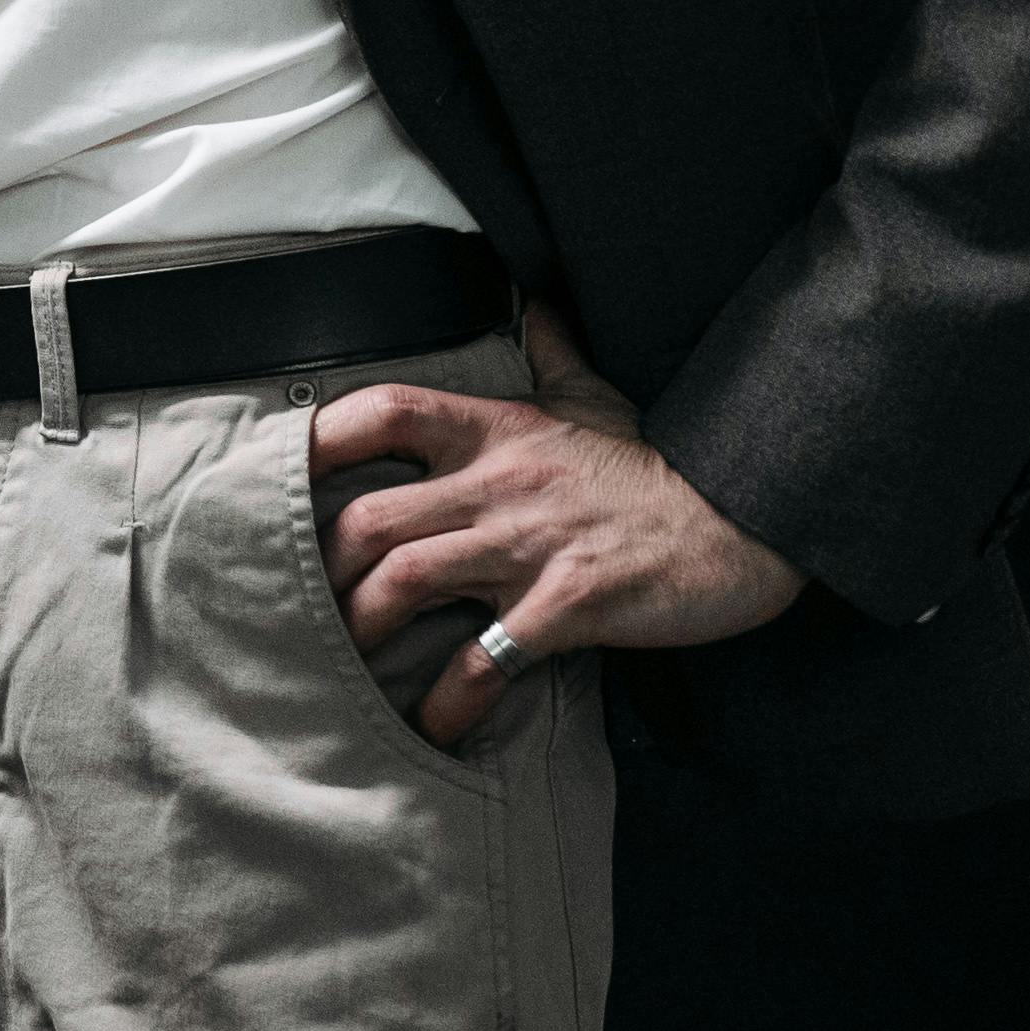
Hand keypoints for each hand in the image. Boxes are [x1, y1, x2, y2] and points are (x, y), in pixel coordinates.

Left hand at [314, 303, 808, 746]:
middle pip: (367, 516)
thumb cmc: (663, 467)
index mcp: (497, 430)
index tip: (280, 477)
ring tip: (347, 663)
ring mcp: (530, 546)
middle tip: (306, 604)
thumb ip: (554, 356)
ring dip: (362, 629)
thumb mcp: (598, 400)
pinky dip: (449, 698)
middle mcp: (498, 484)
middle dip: (322, 568)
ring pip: (405, 581)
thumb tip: (536, 303)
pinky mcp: (568, 606)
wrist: (750, 519)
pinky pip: (486, 656)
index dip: (319, 439)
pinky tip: (430, 726)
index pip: (383, 411)